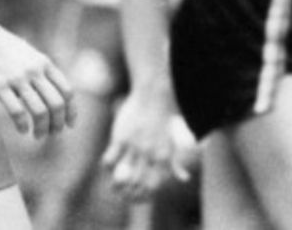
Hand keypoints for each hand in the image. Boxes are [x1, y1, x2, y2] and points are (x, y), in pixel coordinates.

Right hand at [0, 2, 75, 138]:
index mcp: (44, 63)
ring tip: (38, 135)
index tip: (69, 124)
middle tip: (54, 133)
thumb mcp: (28, 53)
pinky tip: (22, 129)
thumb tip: (50, 92)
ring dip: (42, 128)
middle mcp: (34, 71)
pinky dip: (23, 125)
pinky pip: (17, 112)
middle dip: (58, 123)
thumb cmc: (2, 46)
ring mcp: (17, 78)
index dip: (71, 111)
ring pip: (40, 111)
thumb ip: (41, 70)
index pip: (67, 91)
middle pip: (57, 104)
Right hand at [101, 84, 190, 199]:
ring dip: (116, 185)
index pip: (153, 187)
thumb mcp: (174, 143)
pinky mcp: (121, 138)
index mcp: (163, 157)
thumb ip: (176, 163)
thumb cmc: (166, 117)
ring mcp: (135, 147)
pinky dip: (107, 166)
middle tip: (124, 194)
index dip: (144, 197)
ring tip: (114, 186)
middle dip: (129, 194)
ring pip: (122, 176)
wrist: (154, 93)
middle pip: (136, 185)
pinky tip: (107, 165)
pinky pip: (110, 159)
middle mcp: (149, 155)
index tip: (138, 198)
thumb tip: (184, 179)